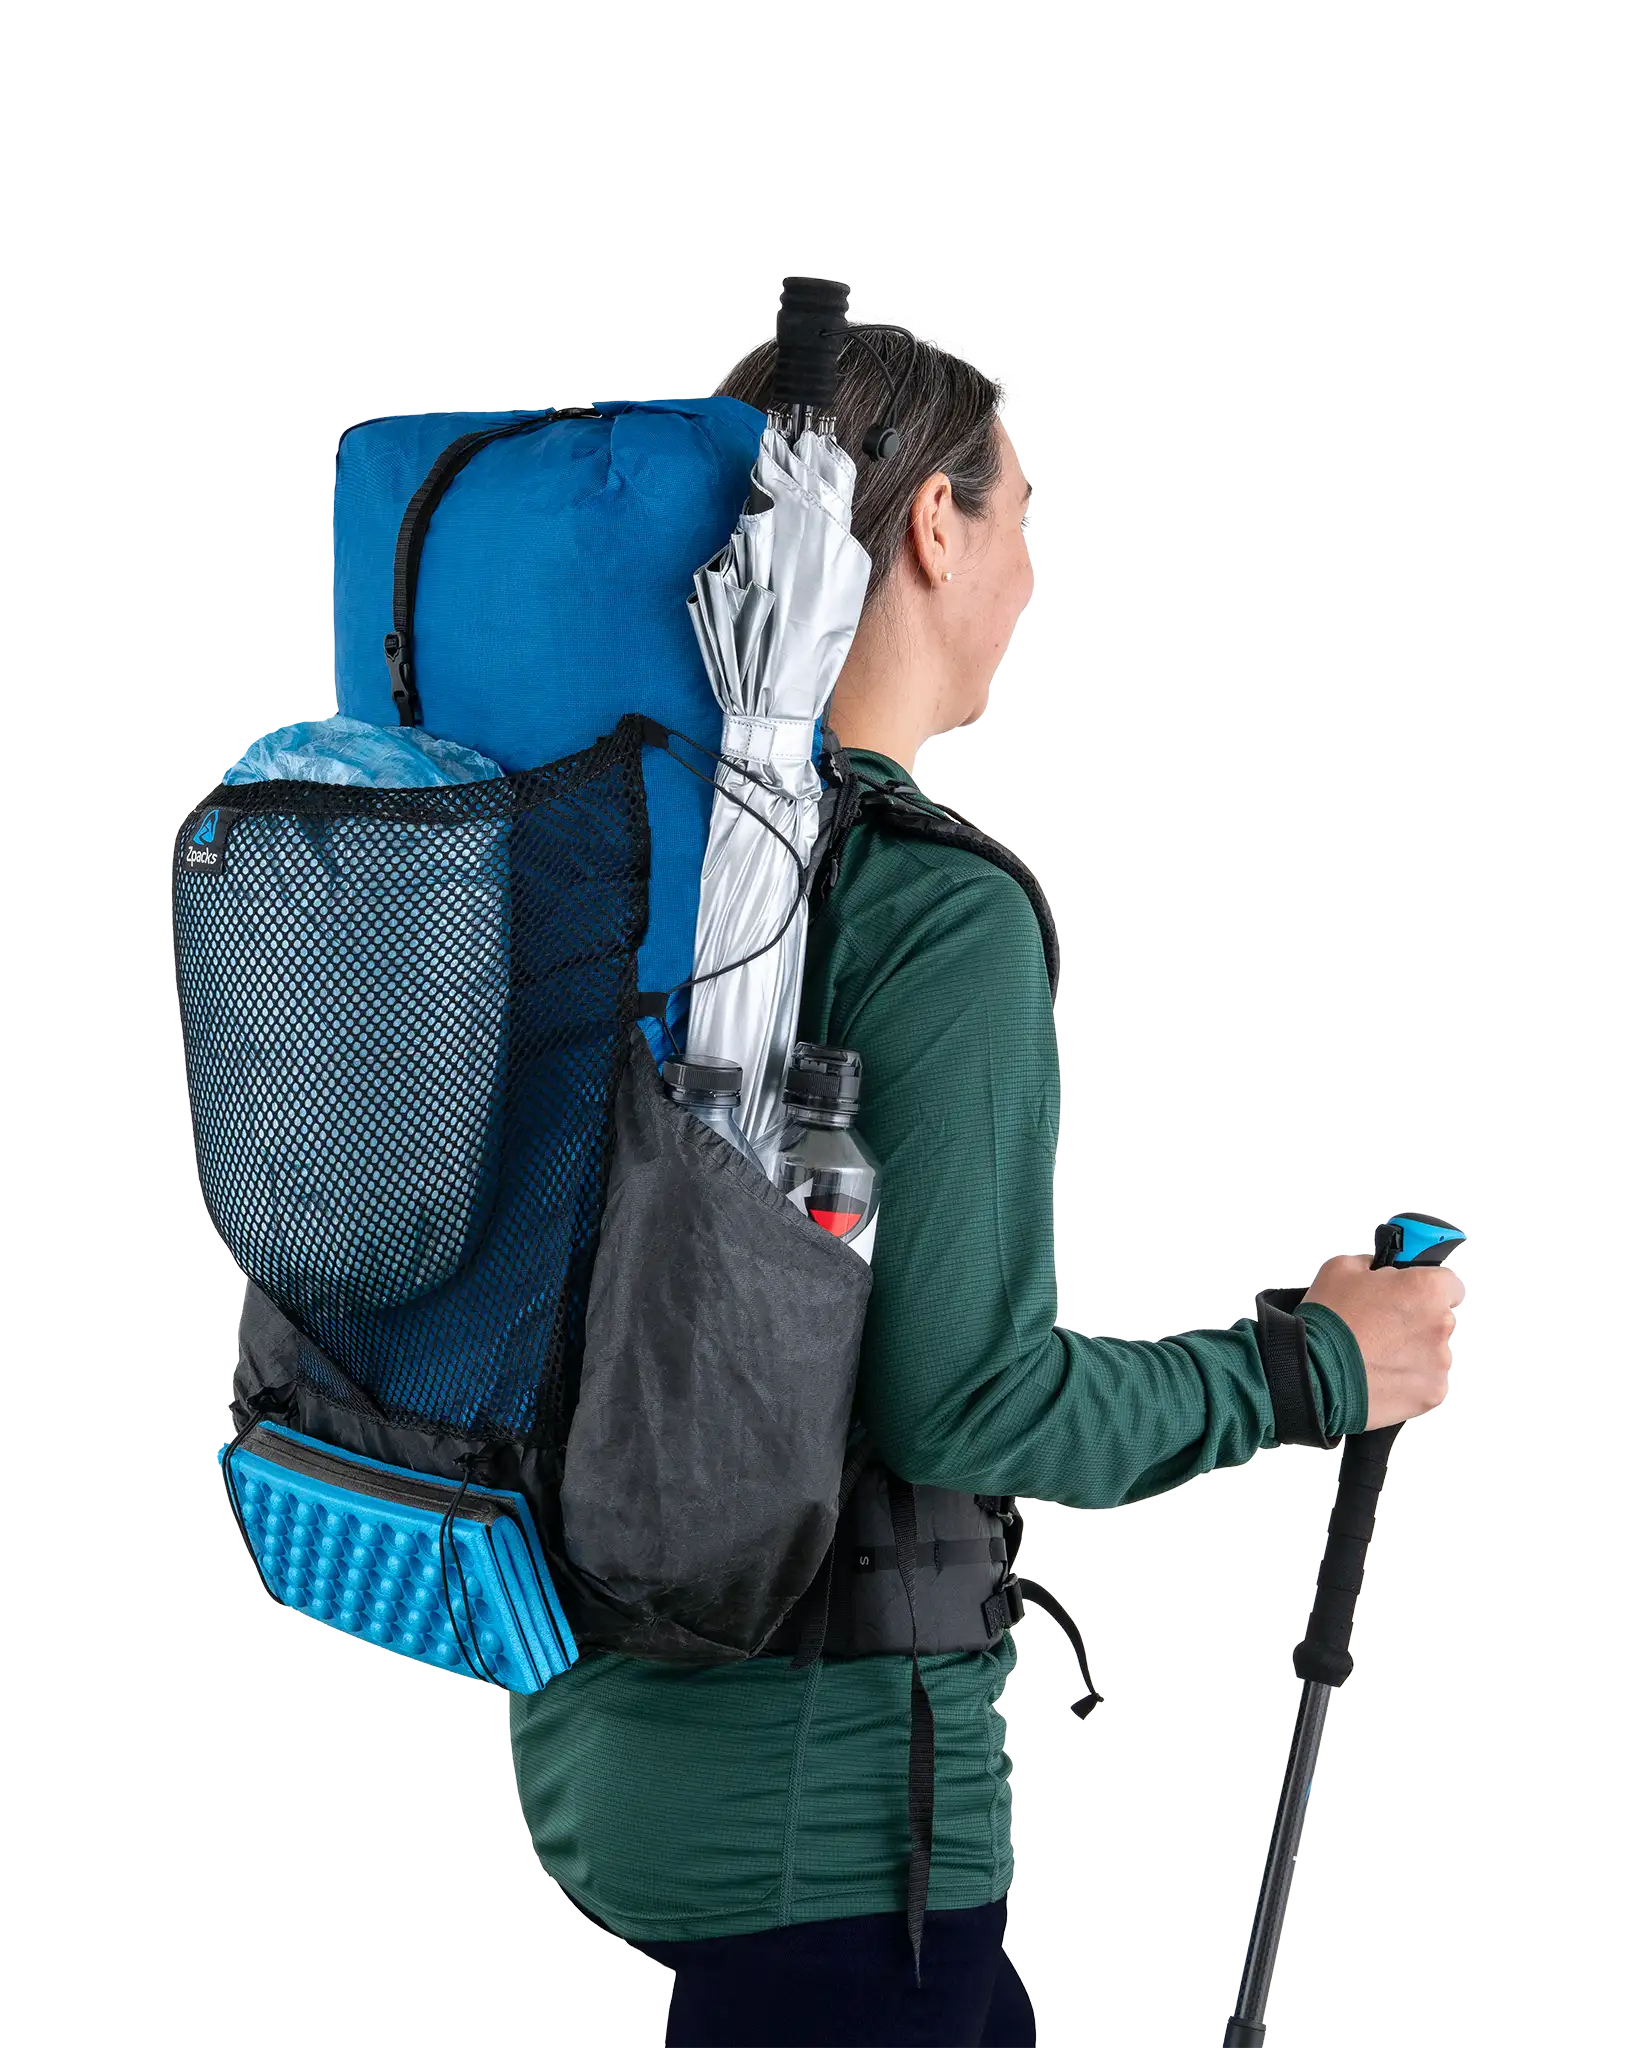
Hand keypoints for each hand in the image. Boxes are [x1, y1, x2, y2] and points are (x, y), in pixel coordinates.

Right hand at [1303, 1254, 1466, 1431]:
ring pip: (1431, 1354)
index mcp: (1425, 1290)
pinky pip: (1425, 1382)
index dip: (1429, 1288)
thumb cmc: (1327, 1324)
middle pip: (1438, 1320)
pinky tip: (1380, 1376)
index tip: (1414, 1295)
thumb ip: (1372, 1263)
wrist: (1315, 1374)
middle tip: (1380, 1328)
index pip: (1450, 1283)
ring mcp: (1438, 1364)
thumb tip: (1379, 1268)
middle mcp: (1440, 1325)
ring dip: (1410, 1353)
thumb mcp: (1340, 1269)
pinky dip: (1407, 1381)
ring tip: (1374, 1356)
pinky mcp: (1431, 1394)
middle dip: (1414, 1323)